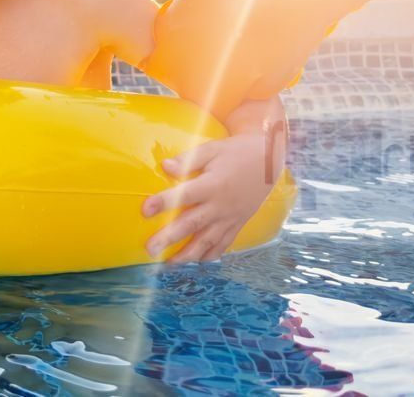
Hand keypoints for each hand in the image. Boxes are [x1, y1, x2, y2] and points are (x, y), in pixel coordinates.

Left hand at [141, 131, 280, 262]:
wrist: (268, 161)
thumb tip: (165, 166)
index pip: (185, 195)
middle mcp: (221, 205)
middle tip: (150, 250)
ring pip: (208, 241)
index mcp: (213, 184)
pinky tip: (196, 262)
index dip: (164, 203)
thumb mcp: (212, 149)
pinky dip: (211, 255)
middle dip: (170, 238)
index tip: (145, 210)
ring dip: (188, 255)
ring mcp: (231, 218)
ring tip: (168, 264)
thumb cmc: (235, 152)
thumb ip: (188, 159)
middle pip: (193, 224)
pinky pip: (224, 244)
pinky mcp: (238, 224)